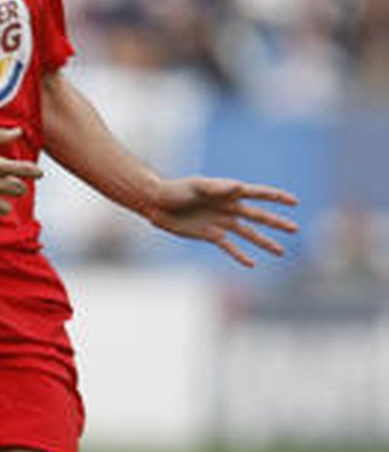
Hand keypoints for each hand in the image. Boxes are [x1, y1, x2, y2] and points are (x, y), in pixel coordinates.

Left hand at [145, 177, 298, 265]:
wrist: (157, 204)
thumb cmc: (176, 190)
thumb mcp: (196, 187)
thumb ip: (217, 188)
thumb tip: (238, 187)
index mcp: (228, 193)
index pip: (257, 194)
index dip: (276, 197)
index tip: (294, 202)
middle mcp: (228, 208)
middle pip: (257, 216)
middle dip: (276, 223)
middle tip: (295, 229)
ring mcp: (221, 222)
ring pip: (248, 234)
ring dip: (264, 242)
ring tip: (281, 252)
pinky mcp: (210, 235)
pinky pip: (229, 246)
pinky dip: (240, 254)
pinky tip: (251, 264)